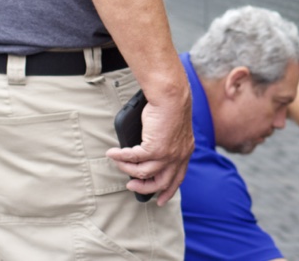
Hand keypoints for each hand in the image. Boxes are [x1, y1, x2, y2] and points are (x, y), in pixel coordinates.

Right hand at [106, 89, 192, 205]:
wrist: (171, 97)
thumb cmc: (170, 107)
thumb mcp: (175, 130)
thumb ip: (167, 144)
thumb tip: (147, 156)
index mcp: (185, 152)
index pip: (178, 178)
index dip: (168, 190)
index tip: (161, 200)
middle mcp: (178, 156)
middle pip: (161, 182)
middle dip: (145, 188)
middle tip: (132, 185)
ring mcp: (167, 154)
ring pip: (143, 173)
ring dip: (127, 169)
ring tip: (118, 162)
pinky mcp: (154, 148)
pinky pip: (133, 158)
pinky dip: (120, 157)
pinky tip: (112, 153)